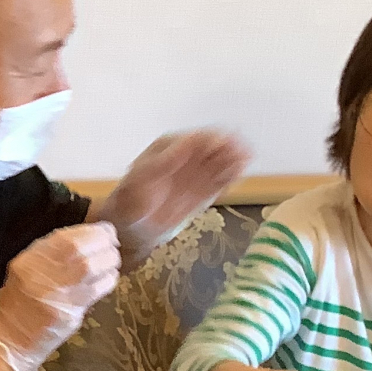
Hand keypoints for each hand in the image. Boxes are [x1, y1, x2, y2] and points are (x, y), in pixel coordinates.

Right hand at [0, 222, 121, 370]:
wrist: (13, 338)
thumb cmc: (19, 300)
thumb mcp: (25, 267)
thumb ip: (51, 251)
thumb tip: (85, 236)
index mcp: (33, 259)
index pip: (71, 236)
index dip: (96, 231)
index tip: (105, 232)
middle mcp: (46, 273)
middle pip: (88, 249)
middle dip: (107, 244)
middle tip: (111, 246)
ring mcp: (61, 293)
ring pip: (99, 267)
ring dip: (111, 261)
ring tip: (109, 262)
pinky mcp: (73, 311)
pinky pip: (101, 288)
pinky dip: (109, 280)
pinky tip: (105, 279)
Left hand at [99, 129, 250, 266]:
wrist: (129, 232)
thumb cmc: (127, 203)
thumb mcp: (140, 180)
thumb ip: (164, 162)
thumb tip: (188, 143)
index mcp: (170, 148)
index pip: (197, 138)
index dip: (213, 139)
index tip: (227, 142)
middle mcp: (186, 158)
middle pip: (213, 148)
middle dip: (229, 147)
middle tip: (243, 154)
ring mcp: (196, 176)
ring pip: (220, 163)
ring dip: (234, 161)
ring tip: (243, 164)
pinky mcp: (204, 193)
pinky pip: (221, 182)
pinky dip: (230, 177)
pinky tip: (238, 176)